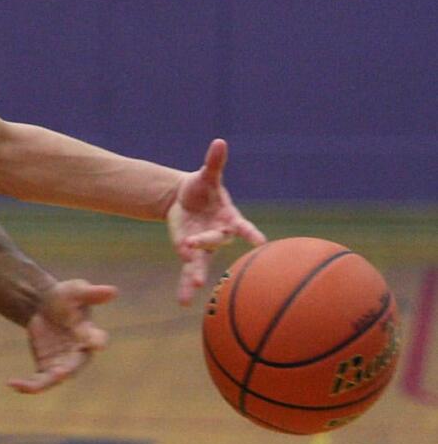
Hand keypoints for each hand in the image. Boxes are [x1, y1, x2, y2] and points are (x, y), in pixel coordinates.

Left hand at [7, 279, 116, 393]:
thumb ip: (92, 293)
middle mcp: (78, 353)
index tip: (98, 344)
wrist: (44, 305)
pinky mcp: (46, 367)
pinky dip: (27, 385)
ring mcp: (62, 363)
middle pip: (74, 366)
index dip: (96, 341)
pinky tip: (12, 383)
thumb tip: (113, 291)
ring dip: (42, 384)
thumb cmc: (66, 297)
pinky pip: (38, 381)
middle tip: (59, 374)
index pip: (97, 340)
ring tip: (26, 387)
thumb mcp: (76, 290)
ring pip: (54, 379)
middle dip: (66, 371)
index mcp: (90, 334)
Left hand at [166, 139, 266, 305]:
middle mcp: (219, 235)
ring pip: (203, 262)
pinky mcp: (190, 253)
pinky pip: (188, 271)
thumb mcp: (206, 175)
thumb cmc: (202, 188)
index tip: (259, 242)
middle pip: (215, 242)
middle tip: (193, 246)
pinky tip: (184, 302)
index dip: (250, 233)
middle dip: (206, 244)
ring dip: (196, 274)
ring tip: (193, 289)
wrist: (187, 199)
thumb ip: (214, 162)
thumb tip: (219, 141)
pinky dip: (185, 285)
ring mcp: (205, 246)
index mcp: (228, 217)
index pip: (241, 226)